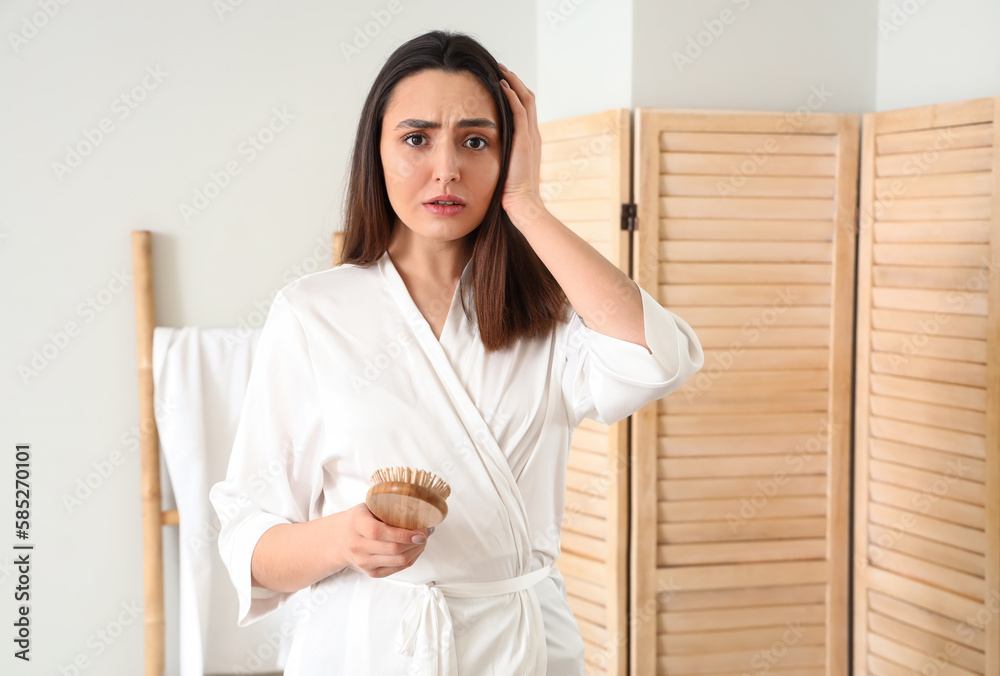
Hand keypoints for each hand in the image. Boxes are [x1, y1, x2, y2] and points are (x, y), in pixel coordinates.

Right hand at [328, 503, 432, 578]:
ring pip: (398, 561)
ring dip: (416, 551)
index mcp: (357, 524)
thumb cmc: (358, 519)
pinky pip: (397, 569)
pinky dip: (410, 559)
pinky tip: (415, 550)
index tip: (421, 531)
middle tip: (426, 533)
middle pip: (394, 549)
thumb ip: (387, 507)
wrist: (340, 538)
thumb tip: (419, 509)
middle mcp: (358, 546)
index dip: (404, 534)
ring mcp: (363, 562)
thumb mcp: (367, 507)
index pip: (382, 533)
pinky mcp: (370, 572)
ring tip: (422, 541)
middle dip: (416, 542)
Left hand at [497, 63, 545, 219]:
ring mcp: (531, 136)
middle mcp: (533, 135)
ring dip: (513, 82)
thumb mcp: (506, 170)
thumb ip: (500, 158)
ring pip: (525, 99)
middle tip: (501, 69)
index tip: (502, 84)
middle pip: (528, 99)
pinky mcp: (524, 140)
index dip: (516, 94)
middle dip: (515, 82)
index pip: (525, 110)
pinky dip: (512, 94)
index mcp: (530, 142)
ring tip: (500, 70)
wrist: (523, 204)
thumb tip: (483, 154)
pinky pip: (519, 110)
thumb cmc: (510, 193)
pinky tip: (501, 84)